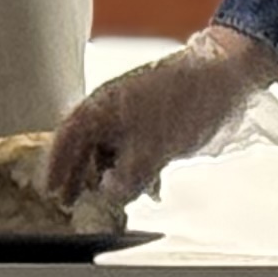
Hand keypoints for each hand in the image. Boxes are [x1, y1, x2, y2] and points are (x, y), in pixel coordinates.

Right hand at [47, 24, 277, 209]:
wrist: (226, 75)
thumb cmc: (186, 101)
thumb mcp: (152, 150)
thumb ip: (127, 178)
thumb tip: (110, 195)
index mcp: (103, 106)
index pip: (67, 137)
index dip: (56, 166)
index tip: (51, 190)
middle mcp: (113, 107)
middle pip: (85, 145)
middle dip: (80, 174)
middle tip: (72, 201)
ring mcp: (134, 112)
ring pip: (111, 148)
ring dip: (109, 174)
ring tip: (111, 198)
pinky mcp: (154, 120)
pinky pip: (133, 148)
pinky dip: (133, 168)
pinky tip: (145, 186)